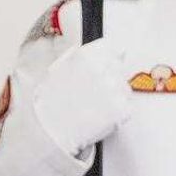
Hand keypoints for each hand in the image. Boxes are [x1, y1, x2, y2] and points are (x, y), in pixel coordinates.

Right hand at [33, 38, 130, 155]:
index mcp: (87, 57)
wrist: (49, 129)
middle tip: (93, 91)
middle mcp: (102, 70)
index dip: (109, 57)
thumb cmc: (52, 100)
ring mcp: (113, 91)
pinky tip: (100, 114)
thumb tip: (114, 49)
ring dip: (115, 95)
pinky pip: (127, 106)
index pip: (113, 47)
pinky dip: (117, 112)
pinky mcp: (121, 110)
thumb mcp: (62, 67)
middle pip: (119, 68)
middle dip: (110, 78)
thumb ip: (88, 56)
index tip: (104, 65)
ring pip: (125, 88)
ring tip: (94, 104)